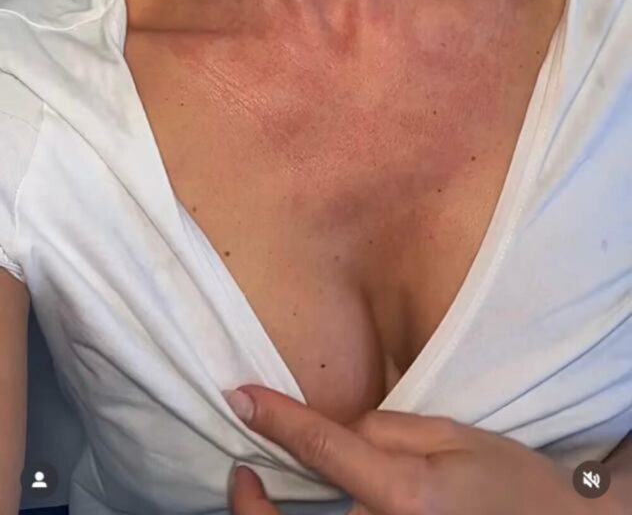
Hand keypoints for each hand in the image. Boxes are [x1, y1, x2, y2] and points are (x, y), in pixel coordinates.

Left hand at [225, 384, 591, 514]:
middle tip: (241, 474)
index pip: (323, 449)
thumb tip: (332, 432)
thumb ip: (383, 429)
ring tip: (262, 494)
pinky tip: (304, 511)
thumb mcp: (450, 435)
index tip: (240, 397)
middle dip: (254, 504)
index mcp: (404, 495)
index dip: (276, 420)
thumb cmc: (506, 481)